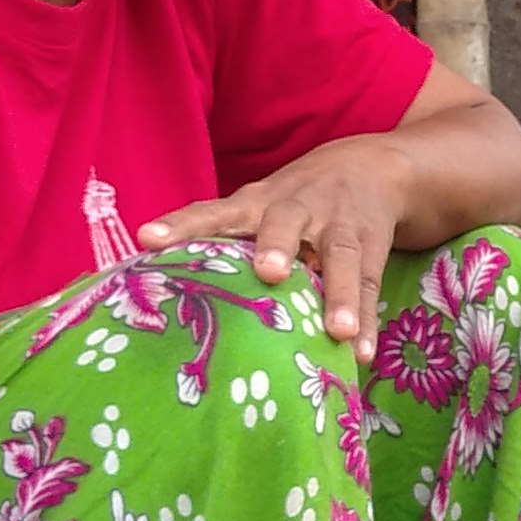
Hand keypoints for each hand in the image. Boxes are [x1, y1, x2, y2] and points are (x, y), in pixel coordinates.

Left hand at [140, 135, 423, 343]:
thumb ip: (219, 240)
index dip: (182, 224)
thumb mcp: (257, 207)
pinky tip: (360, 352)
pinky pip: (370, 284)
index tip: (148, 238)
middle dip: (278, 245)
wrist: (372, 168)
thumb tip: (157, 287)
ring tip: (338, 330)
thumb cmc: (293, 202)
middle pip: (286, 222)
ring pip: (341, 256)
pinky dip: (367, 319)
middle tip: (269, 273)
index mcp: (258, 201)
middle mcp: (298, 208)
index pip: (214, 211)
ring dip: (340, 293)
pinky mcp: (372, 248)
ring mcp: (339, 226)